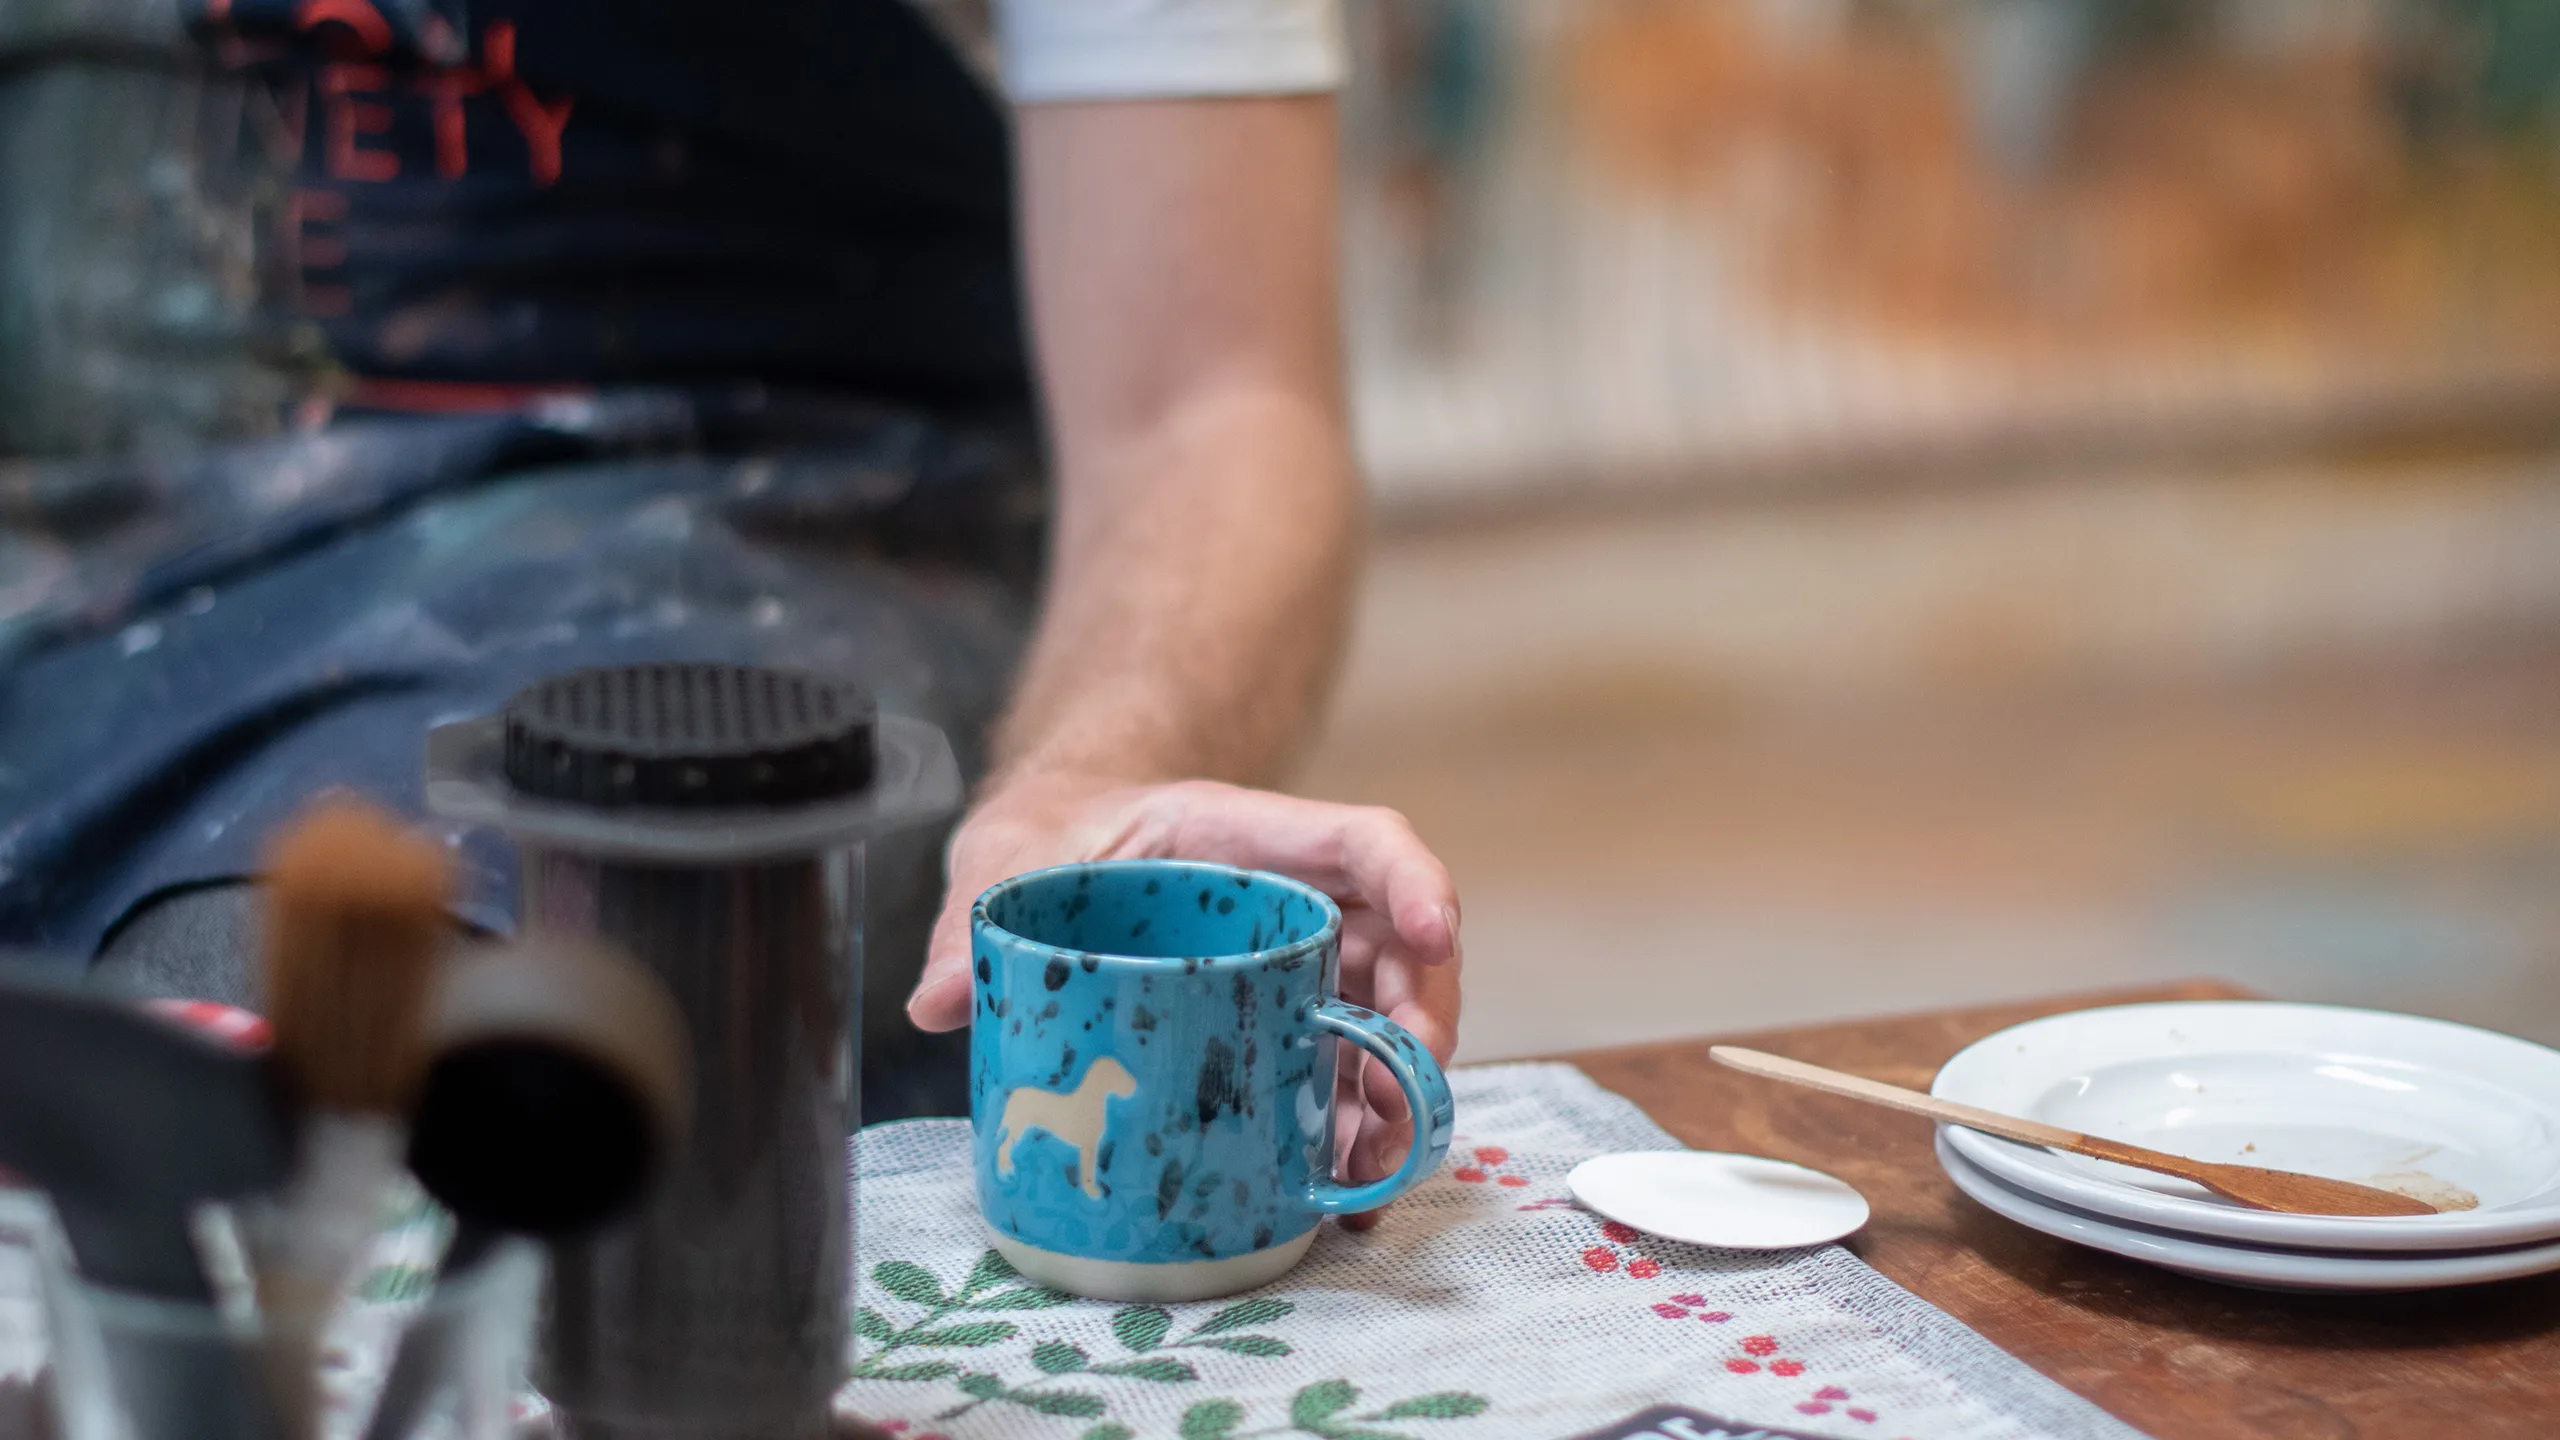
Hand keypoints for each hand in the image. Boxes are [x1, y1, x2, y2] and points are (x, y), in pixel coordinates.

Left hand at [910, 774, 1460, 1226]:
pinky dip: (1350, 1126)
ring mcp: (1293, 958)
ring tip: (1372, 1171)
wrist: (1053, 841)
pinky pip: (1336, 1067)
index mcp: (1242, 835)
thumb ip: (971, 921)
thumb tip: (936, 1000)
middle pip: (1398, 945)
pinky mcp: (1277, 1016)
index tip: (1438, 932)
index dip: (1414, 880)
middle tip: (1410, 1094)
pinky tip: (1341, 1188)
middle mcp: (1291, 896)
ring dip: (1394, 1092)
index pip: (1362, 840)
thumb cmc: (1050, 834)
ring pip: (1381, 1017)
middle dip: (1420, 1018)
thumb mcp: (1007, 859)